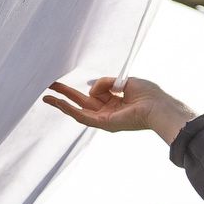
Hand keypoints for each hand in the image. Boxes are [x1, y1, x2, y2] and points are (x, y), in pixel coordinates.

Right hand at [41, 74, 194, 143]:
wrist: (158, 106)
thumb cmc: (148, 94)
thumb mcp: (124, 82)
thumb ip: (106, 83)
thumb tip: (90, 89)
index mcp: (113, 101)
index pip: (92, 93)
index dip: (81, 86)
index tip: (69, 80)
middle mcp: (107, 111)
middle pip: (80, 101)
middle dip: (64, 93)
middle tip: (48, 85)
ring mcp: (104, 119)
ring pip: (76, 110)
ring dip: (60, 103)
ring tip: (45, 96)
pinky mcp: (103, 124)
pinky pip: (82, 116)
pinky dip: (68, 109)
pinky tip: (58, 103)